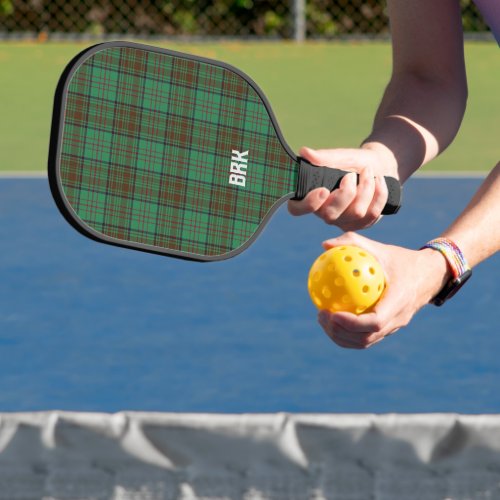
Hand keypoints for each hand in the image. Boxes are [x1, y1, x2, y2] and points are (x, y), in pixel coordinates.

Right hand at [288, 145, 397, 230]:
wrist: (379, 166)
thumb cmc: (354, 162)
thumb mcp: (341, 156)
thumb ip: (324, 157)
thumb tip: (304, 152)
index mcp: (311, 196)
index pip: (297, 209)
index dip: (308, 204)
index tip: (323, 190)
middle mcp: (324, 213)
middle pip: (330, 215)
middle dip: (346, 193)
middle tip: (351, 175)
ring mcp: (343, 221)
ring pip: (356, 213)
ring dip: (366, 188)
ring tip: (368, 172)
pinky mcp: (361, 224)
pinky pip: (372, 214)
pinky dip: (379, 193)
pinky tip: (379, 181)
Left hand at [316, 232, 450, 348]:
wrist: (429, 275)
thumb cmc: (401, 259)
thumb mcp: (380, 248)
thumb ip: (353, 243)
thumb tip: (325, 245)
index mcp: (399, 301)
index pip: (375, 322)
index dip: (352, 323)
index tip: (332, 313)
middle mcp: (398, 319)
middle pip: (366, 338)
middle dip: (340, 332)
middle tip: (321, 315)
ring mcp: (394, 327)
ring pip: (365, 342)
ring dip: (341, 336)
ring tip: (323, 319)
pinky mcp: (389, 329)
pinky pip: (366, 337)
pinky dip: (347, 334)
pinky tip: (332, 318)